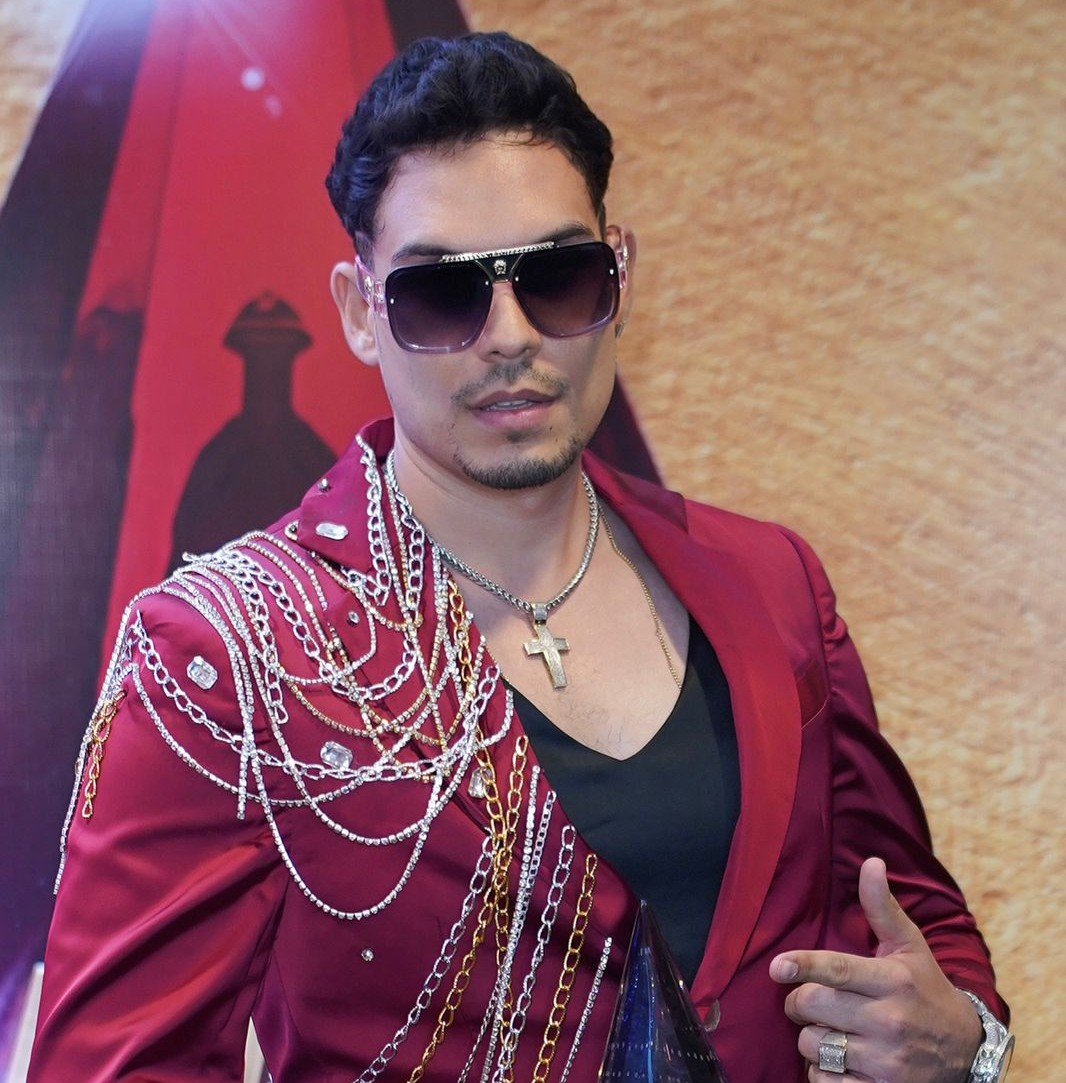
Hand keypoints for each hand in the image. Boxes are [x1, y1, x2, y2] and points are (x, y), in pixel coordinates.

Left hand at [769, 857, 983, 1081]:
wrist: (968, 1052)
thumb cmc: (927, 990)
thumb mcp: (910, 947)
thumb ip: (882, 907)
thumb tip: (870, 862)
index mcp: (892, 981)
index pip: (837, 970)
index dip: (803, 966)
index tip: (778, 967)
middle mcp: (890, 1021)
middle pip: (814, 1007)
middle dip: (798, 1001)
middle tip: (806, 1000)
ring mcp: (886, 1061)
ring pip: (814, 1045)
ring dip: (809, 1037)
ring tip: (827, 1029)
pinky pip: (826, 1082)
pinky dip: (820, 1072)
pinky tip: (835, 1060)